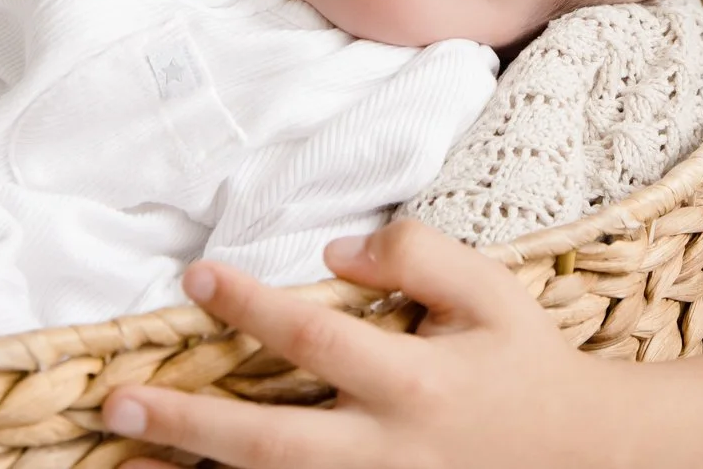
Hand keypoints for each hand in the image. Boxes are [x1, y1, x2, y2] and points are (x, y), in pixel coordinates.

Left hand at [105, 220, 615, 468]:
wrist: (585, 456)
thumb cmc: (526, 362)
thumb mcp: (490, 290)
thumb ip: (417, 256)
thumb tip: (332, 255)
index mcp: (417, 383)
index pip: (316, 340)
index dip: (252, 307)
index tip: (196, 276)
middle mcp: (389, 449)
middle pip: (272, 444)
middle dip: (189, 423)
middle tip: (117, 402)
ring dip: (198, 466)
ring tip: (129, 447)